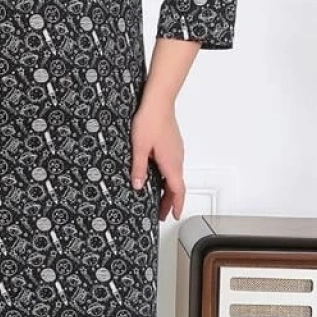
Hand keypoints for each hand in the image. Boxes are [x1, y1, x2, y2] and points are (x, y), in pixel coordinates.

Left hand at [130, 101, 185, 221]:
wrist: (159, 101)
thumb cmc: (151, 120)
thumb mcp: (139, 147)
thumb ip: (139, 168)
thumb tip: (138, 186)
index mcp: (171, 163)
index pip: (178, 190)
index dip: (176, 205)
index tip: (174, 215)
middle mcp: (177, 158)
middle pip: (177, 185)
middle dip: (171, 201)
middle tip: (163, 212)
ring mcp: (177, 150)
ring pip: (175, 175)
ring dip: (169, 188)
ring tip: (160, 197)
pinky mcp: (173, 144)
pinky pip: (174, 165)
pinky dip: (168, 176)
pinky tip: (159, 174)